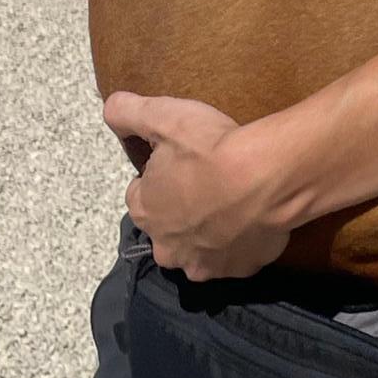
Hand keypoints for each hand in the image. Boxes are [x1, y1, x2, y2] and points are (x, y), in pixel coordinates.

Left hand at [102, 92, 294, 281]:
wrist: (268, 178)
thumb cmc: (211, 149)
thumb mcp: (164, 116)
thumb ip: (128, 111)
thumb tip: (110, 108)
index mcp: (146, 212)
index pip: (139, 195)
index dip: (158, 176)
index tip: (180, 161)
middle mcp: (168, 248)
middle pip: (167, 228)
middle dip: (180, 210)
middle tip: (208, 180)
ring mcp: (205, 265)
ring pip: (199, 248)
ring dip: (209, 231)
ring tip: (233, 200)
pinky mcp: (242, 270)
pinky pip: (236, 255)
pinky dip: (241, 240)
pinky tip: (253, 215)